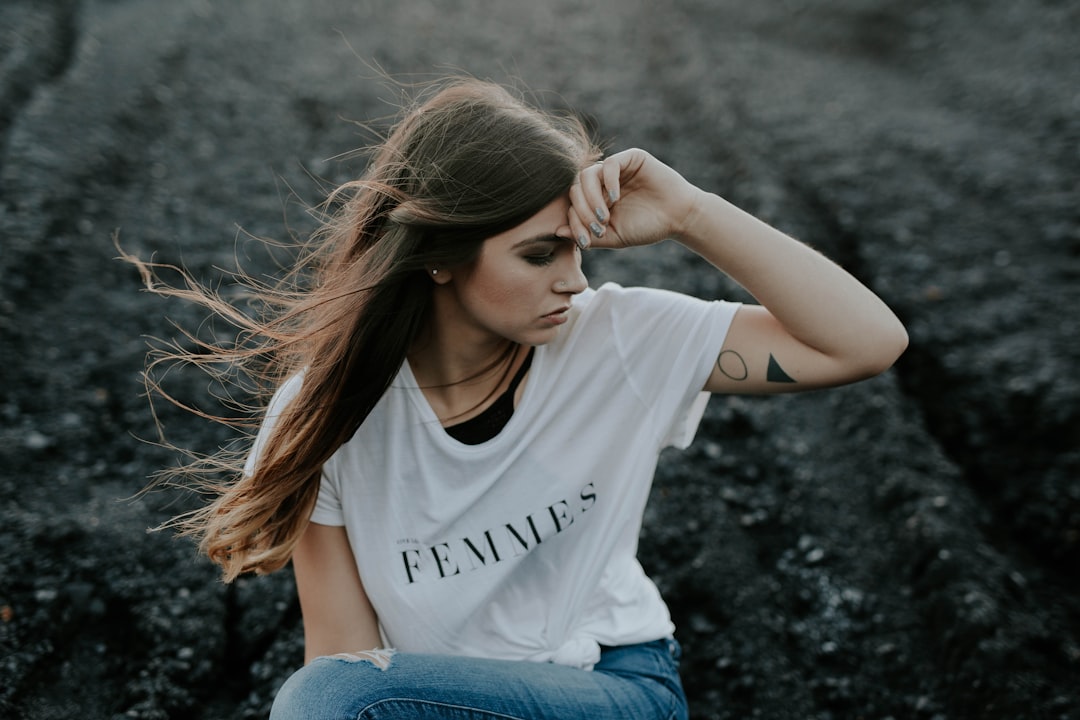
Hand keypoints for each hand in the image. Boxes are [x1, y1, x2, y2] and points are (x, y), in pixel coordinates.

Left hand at [558, 148, 704, 249]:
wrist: (678, 219)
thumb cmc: (647, 228)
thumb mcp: (613, 237)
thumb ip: (586, 234)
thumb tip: (557, 231)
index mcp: (596, 198)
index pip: (572, 204)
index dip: (575, 222)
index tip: (588, 241)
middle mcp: (603, 181)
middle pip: (576, 188)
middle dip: (582, 211)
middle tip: (599, 227)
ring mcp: (616, 168)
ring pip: (587, 175)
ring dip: (592, 198)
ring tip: (606, 215)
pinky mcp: (631, 158)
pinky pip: (610, 164)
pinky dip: (608, 181)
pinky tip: (616, 198)